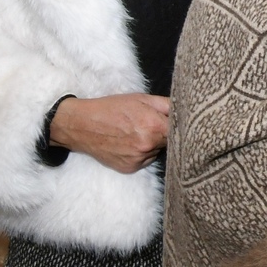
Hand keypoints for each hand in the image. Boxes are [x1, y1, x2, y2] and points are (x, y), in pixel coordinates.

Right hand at [48, 94, 169, 173]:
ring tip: (135, 133)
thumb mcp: (141, 99)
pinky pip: (145, 160)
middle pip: (169, 142)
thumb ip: (166, 104)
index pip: (180, 130)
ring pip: (157, 151)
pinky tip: (128, 143)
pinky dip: (141, 153)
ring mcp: (139, 159)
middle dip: (164, 134)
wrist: (82, 125)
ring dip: (153, 144)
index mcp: (154, 126)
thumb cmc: (112, 109)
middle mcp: (148, 145)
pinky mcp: (130, 168)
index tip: (177, 123)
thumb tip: (184, 109)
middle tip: (150, 124)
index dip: (179, 126)